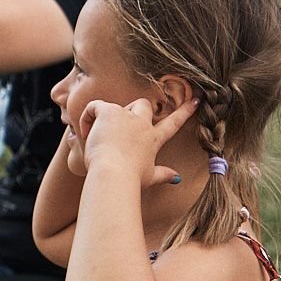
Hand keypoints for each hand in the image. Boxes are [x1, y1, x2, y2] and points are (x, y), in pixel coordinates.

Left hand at [71, 96, 198, 185]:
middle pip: (144, 105)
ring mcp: (127, 116)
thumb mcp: (149, 177)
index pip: (173, 123)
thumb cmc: (130, 179)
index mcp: (152, 140)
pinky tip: (84, 132)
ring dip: (107, 117)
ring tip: (95, 136)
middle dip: (134, 110)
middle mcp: (142, 125)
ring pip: (119, 104)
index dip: (185, 112)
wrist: (113, 174)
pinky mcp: (109, 113)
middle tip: (119, 125)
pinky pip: (96, 106)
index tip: (196, 101)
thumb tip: (177, 178)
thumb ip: (163, 174)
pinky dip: (87, 116)